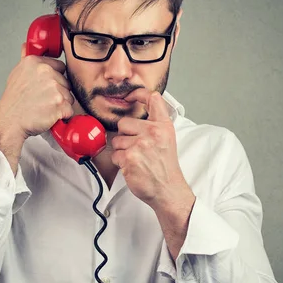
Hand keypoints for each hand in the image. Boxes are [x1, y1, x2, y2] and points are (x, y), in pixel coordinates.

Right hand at [0, 42, 74, 144]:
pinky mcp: (59, 103)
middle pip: (66, 82)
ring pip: (69, 97)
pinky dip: (61, 116)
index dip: (55, 78)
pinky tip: (48, 115)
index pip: (60, 66)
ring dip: (60, 105)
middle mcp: (45, 72)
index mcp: (35, 62)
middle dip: (59, 92)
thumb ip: (26, 58)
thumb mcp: (17, 74)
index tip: (47, 86)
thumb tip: (26, 45)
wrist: (9, 122)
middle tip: (43, 100)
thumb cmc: (14, 102)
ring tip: (44, 108)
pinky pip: (69, 110)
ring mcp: (54, 88)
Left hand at [110, 89, 188, 206]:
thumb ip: (155, 124)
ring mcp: (140, 145)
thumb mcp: (167, 139)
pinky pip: (115, 154)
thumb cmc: (165, 166)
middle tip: (138, 148)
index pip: (152, 98)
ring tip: (137, 159)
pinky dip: (120, 162)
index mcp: (163, 126)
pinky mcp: (129, 157)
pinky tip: (133, 166)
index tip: (129, 96)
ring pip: (117, 140)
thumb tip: (137, 114)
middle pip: (123, 123)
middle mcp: (153, 132)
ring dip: (122, 150)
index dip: (138, 93)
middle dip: (126, 135)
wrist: (167, 189)